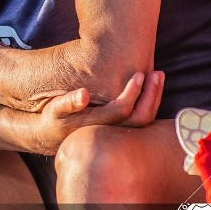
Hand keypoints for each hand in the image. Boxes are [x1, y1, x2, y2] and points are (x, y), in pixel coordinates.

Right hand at [33, 71, 164, 154]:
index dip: (133, 93)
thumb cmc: (54, 119)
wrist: (53, 136)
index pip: (123, 110)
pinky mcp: (120, 127)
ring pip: (145, 119)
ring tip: (157, 77)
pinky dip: (149, 101)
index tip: (138, 74)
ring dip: (154, 97)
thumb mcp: (54, 110)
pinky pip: (142, 118)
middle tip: (156, 73)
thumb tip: (84, 94)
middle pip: (141, 117)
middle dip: (151, 95)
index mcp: (97, 124)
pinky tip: (150, 86)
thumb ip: (67, 102)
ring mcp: (118, 131)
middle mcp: (111, 130)